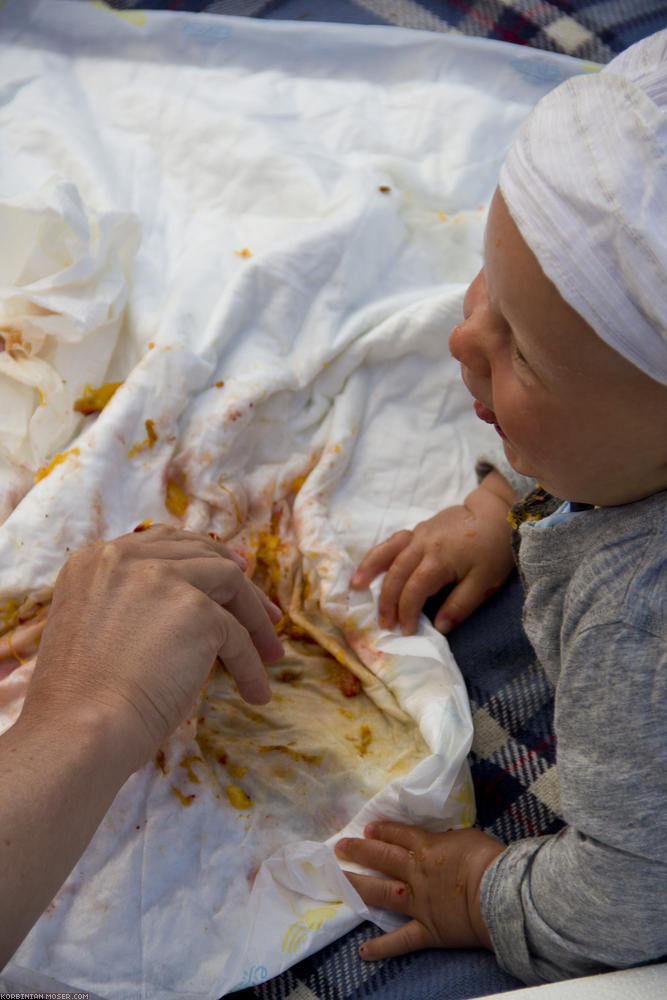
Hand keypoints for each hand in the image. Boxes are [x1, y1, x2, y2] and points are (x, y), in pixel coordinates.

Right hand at [21, 524, 283, 772]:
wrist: (79, 731)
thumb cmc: (79, 703)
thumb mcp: (95, 631)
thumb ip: (129, 606)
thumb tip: (190, 608)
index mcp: (92, 560)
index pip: (162, 544)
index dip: (202, 558)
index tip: (231, 575)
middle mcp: (124, 557)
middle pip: (202, 555)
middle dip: (239, 584)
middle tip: (265, 614)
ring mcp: (163, 578)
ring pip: (230, 583)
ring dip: (255, 620)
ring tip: (271, 654)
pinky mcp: (197, 609)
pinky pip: (237, 635)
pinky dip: (252, 665)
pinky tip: (256, 693)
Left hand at [335, 822, 503, 958]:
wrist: (498, 895)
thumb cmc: (489, 860)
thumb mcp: (467, 836)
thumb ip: (448, 838)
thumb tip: (443, 837)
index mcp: (427, 848)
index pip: (399, 835)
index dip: (382, 830)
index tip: (367, 828)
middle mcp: (415, 873)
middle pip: (382, 857)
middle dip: (359, 850)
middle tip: (340, 846)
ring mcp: (418, 903)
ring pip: (381, 893)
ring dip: (358, 887)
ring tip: (339, 881)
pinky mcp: (427, 930)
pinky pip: (401, 941)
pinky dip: (382, 948)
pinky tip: (363, 951)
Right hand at [350, 471, 516, 634]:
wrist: (497, 512)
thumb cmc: (493, 549)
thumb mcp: (485, 582)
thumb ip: (460, 605)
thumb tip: (439, 627)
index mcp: (438, 560)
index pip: (413, 591)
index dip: (406, 613)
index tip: (406, 631)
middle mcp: (422, 545)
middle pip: (395, 574)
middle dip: (387, 601)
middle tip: (384, 624)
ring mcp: (418, 534)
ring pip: (387, 553)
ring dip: (370, 570)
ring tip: (355, 586)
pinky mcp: (418, 529)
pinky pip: (393, 542)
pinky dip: (379, 554)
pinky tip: (371, 565)